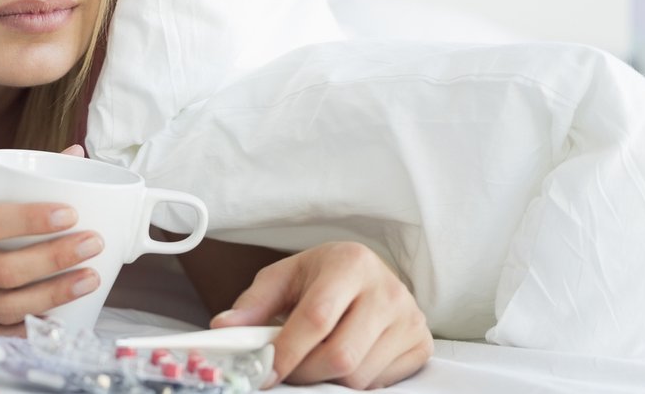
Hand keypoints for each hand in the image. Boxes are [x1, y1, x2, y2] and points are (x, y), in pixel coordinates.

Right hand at [0, 144, 100, 333]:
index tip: (70, 212)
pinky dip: (32, 327)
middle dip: (55, 258)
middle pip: (4, 269)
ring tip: (89, 278)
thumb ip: (10, 180)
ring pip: (6, 307)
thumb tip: (73, 153)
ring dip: (53, 295)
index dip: (30, 219)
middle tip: (92, 243)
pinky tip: (63, 315)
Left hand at [210, 241, 431, 389]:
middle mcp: (387, 289)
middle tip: (287, 372)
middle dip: (306, 373)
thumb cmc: (320, 276)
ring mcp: (410, 318)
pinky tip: (346, 362)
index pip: (316, 318)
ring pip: (361, 376)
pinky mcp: (421, 344)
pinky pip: (382, 384)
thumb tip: (223, 328)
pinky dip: (355, 384)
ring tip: (315, 361)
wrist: (366, 273)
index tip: (265, 372)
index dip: (287, 351)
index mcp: (350, 263)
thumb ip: (253, 304)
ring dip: (329, 381)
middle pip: (342, 355)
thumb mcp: (284, 278)